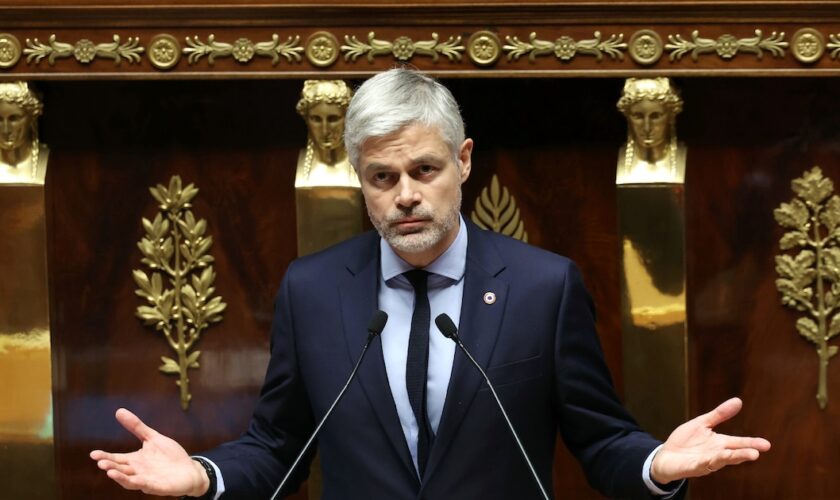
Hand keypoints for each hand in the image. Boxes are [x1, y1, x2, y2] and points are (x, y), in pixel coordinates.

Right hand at [90, 408, 208, 496]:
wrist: (189, 469)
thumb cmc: (169, 456)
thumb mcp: (152, 438)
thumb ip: (136, 427)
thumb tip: (119, 411)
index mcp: (135, 460)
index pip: (117, 459)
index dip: (105, 457)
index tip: (93, 453)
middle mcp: (138, 471)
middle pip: (120, 470)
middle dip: (110, 466)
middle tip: (100, 462)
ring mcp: (147, 480)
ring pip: (130, 481)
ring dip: (120, 477)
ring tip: (110, 472)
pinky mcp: (159, 487)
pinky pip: (148, 486)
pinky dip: (140, 483)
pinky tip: (136, 480)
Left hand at [651, 397, 770, 483]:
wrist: (666, 455)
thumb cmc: (686, 441)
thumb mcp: (702, 423)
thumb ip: (719, 414)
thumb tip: (738, 401)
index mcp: (720, 443)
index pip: (738, 443)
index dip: (751, 444)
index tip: (766, 444)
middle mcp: (716, 454)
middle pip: (733, 454)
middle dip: (744, 453)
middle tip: (757, 453)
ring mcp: (705, 462)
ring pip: (720, 461)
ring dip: (730, 459)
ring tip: (744, 456)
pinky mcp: (693, 467)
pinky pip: (701, 465)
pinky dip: (706, 462)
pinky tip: (711, 460)